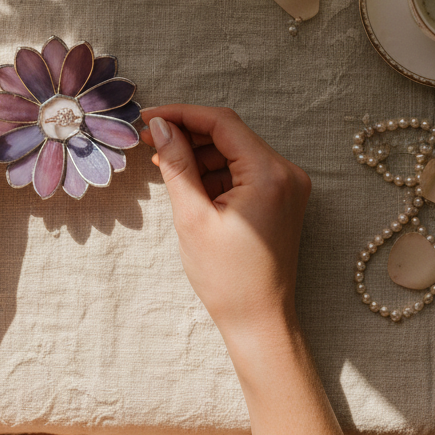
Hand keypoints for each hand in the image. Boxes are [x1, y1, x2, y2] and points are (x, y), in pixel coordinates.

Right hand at [141, 105, 310, 343]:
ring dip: (199, 154)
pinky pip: (242, 170)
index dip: (181, 114)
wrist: (258, 320)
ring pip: (234, 151)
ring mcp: (286, 186)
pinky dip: (214, 172)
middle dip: (187, 134)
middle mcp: (286, 173)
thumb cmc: (227, 278)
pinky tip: (187, 182)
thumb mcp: (192, 217)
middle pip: (229, 134)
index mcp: (270, 174)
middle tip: (149, 140)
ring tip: (163, 165)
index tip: (148, 118)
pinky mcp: (279, 198)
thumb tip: (161, 127)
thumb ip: (177, 165)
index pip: (222, 123)